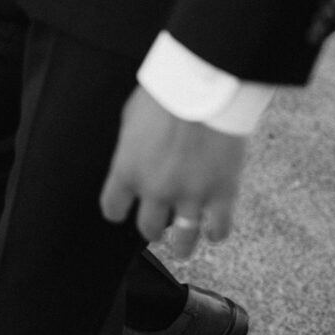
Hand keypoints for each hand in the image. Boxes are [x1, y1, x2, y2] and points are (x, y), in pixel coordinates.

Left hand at [99, 85, 247, 258]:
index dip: (117, 210)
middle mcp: (155, 189)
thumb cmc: (165, 93)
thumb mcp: (132, 118)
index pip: (112, 207)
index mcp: (127, 170)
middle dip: (152, 229)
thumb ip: (131, 145)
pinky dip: (216, 233)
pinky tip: (214, 231)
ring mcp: (190, 194)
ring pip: (183, 240)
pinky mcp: (222, 193)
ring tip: (183, 248)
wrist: (204, 86)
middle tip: (158, 226)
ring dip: (182, 246)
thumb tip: (133, 153)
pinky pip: (219, 228)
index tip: (122, 211)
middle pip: (148, 228)